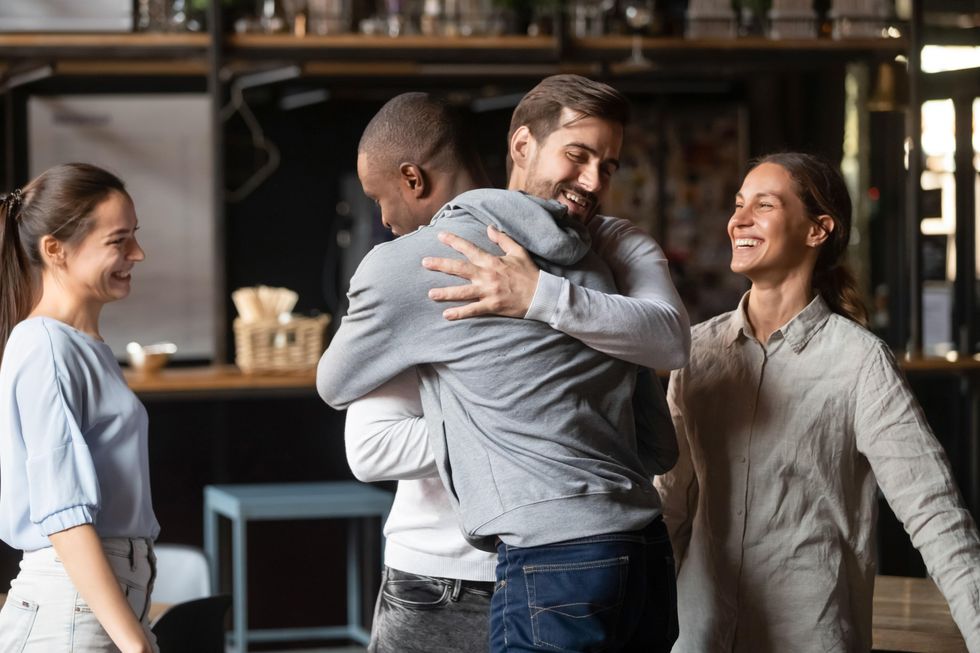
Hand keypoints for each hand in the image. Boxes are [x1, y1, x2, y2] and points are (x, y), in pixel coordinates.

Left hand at [422, 225, 540, 319]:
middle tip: (424, 262)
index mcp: (492, 261)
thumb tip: (489, 227)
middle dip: (440, 265)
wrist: (542, 295)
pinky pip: (472, 310)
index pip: (469, 248)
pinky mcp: (492, 306)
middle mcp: (487, 275)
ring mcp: (488, 291)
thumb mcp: (518, 251)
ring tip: (430, 293)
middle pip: (459, 269)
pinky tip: (446, 315)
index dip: (454, 241)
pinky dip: (459, 313)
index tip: (440, 236)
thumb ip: (502, 239)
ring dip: (445, 293)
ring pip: (462, 292)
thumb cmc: (530, 273)